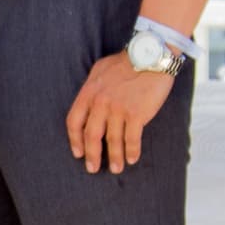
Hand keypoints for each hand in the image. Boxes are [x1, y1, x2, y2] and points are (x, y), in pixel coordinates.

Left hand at [65, 57, 175, 176]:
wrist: (151, 55)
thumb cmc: (126, 61)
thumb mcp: (100, 70)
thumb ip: (92, 88)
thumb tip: (88, 103)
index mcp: (89, 92)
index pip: (74, 121)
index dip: (75, 140)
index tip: (78, 153)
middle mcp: (101, 103)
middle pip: (91, 136)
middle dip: (92, 155)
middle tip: (93, 169)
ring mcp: (118, 109)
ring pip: (113, 141)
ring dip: (114, 157)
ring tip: (116, 169)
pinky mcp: (137, 114)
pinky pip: (132, 139)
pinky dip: (131, 151)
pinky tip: (132, 159)